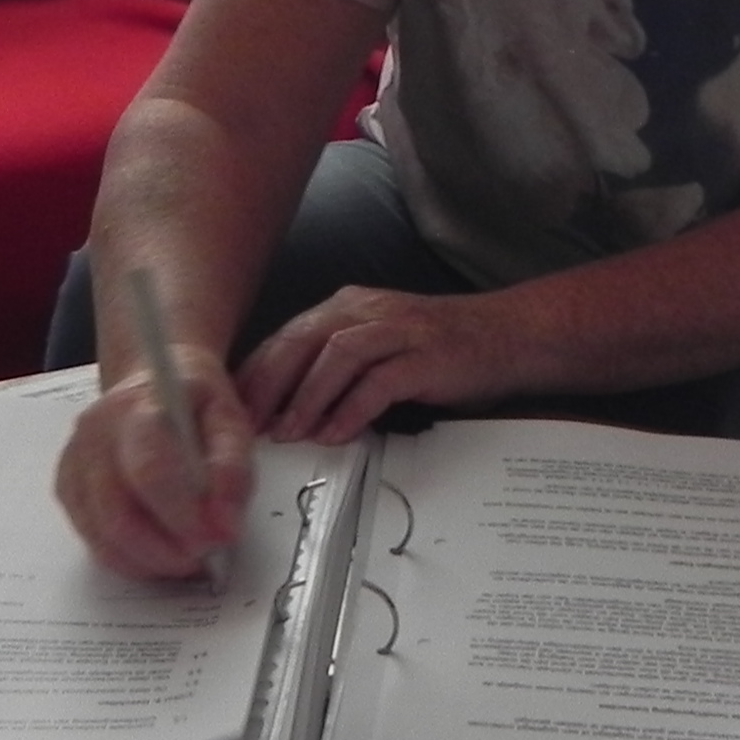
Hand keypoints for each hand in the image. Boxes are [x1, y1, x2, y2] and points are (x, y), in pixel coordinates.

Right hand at [56, 351, 253, 576]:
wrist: (153, 380)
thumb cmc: (192, 404)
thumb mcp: (230, 421)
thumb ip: (233, 470)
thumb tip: (223, 525)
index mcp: (139, 407)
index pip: (150, 469)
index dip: (181, 515)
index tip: (213, 540)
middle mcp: (96, 433)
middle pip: (119, 514)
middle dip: (166, 550)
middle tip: (204, 556)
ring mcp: (75, 462)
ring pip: (103, 536)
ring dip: (150, 560)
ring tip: (186, 555)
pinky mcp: (67, 488)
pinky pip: (92, 541)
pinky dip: (130, 558)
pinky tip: (158, 549)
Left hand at [238, 285, 529, 443]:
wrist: (506, 335)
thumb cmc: (437, 348)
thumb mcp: (377, 345)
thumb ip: (333, 365)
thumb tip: (283, 407)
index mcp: (348, 307)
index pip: (287, 335)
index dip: (256, 374)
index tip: (233, 409)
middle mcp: (368, 310)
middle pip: (302, 340)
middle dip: (269, 385)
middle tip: (249, 424)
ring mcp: (399, 330)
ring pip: (337, 356)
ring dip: (306, 396)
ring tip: (289, 432)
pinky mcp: (426, 356)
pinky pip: (380, 381)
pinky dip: (353, 408)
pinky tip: (337, 433)